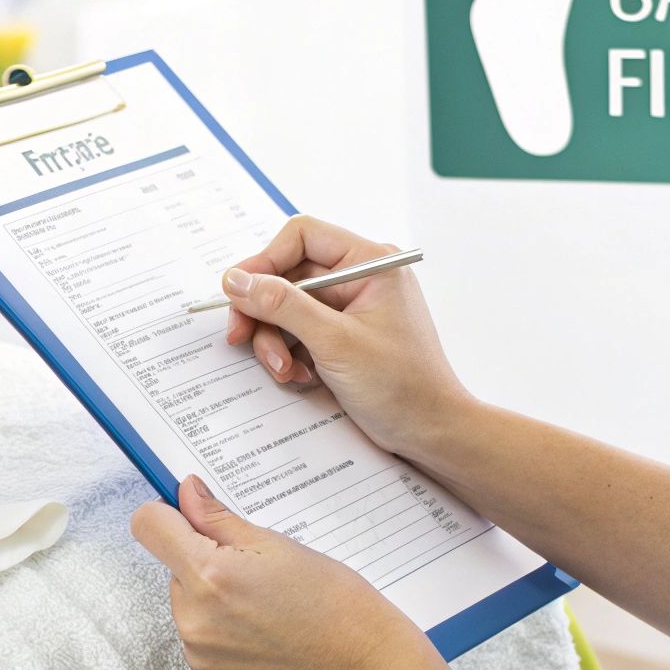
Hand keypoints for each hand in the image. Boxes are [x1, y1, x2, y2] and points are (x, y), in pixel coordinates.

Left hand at [130, 474, 439, 669]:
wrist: (363, 664)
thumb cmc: (333, 601)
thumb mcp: (276, 544)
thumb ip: (218, 518)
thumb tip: (186, 491)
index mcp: (209, 575)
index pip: (149, 526)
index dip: (167, 513)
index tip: (189, 516)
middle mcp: (194, 619)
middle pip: (174, 569)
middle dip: (205, 562)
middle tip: (256, 570)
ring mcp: (201, 655)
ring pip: (188, 605)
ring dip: (214, 599)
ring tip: (267, 605)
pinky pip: (203, 641)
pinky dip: (225, 633)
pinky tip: (265, 633)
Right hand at [221, 215, 471, 460]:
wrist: (431, 432)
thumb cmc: (403, 386)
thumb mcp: (335, 342)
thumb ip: (282, 305)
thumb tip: (237, 279)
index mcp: (369, 263)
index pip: (302, 237)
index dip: (264, 261)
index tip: (238, 292)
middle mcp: (359, 279)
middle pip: (288, 276)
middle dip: (266, 313)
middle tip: (242, 339)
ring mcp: (351, 309)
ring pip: (288, 308)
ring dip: (276, 341)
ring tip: (286, 371)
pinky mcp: (343, 337)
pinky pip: (300, 333)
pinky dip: (292, 355)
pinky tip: (302, 377)